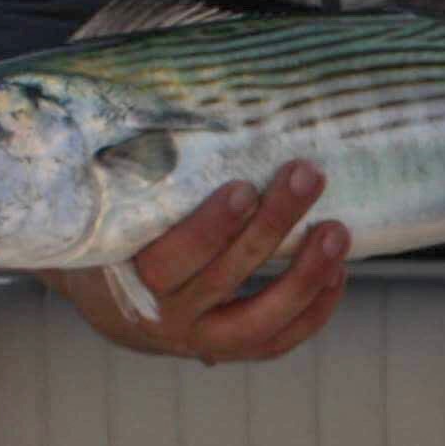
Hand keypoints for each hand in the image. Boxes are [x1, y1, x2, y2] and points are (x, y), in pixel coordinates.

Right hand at [50, 162, 349, 363]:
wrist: (106, 297)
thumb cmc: (119, 228)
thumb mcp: (113, 203)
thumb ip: (139, 169)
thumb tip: (166, 94)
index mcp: (127, 277)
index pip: (170, 258)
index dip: (210, 228)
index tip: (242, 187)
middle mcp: (162, 316)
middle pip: (224, 276)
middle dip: (271, 225)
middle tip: (306, 176)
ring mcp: (197, 340)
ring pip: (259, 319)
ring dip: (305, 275)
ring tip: (337, 231)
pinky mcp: (226, 351)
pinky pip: (275, 342)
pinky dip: (312, 311)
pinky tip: (336, 271)